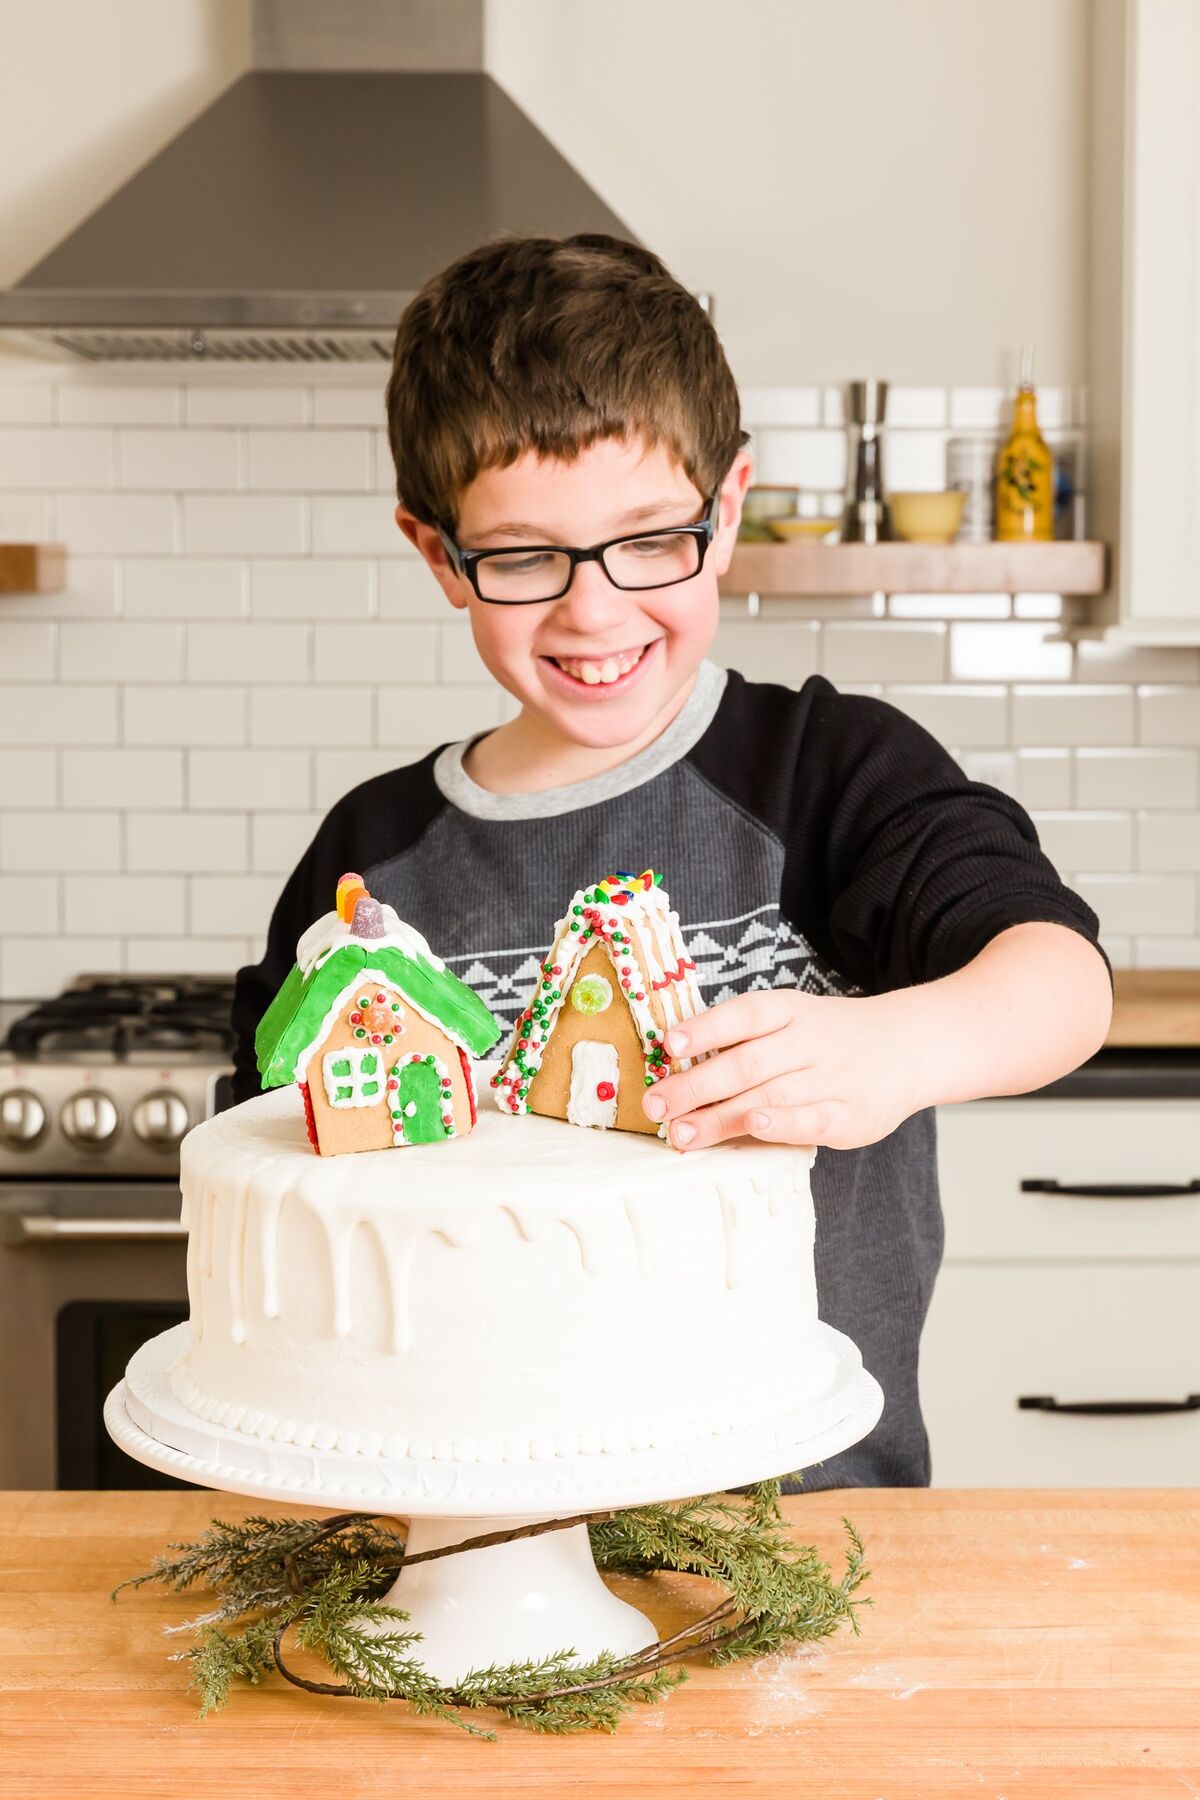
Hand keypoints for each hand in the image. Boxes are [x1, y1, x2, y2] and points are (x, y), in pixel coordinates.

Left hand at [641, 988, 917, 1151]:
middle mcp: (810, 1040)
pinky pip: (811, 1120)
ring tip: (682, 1132)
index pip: (744, 1015)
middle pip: (747, 1062)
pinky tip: (753, 1128)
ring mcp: (833, 1078)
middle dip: (696, 1086)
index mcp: (789, 1010)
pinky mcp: (850, 1115)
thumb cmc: (828, 1038)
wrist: (907, 1047)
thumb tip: (675, 1068)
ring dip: (722, 1117)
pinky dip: (781, 1125)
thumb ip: (743, 1039)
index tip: (669, 1044)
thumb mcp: (791, 1020)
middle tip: (656, 1103)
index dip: (706, 1028)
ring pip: (771, 1096)